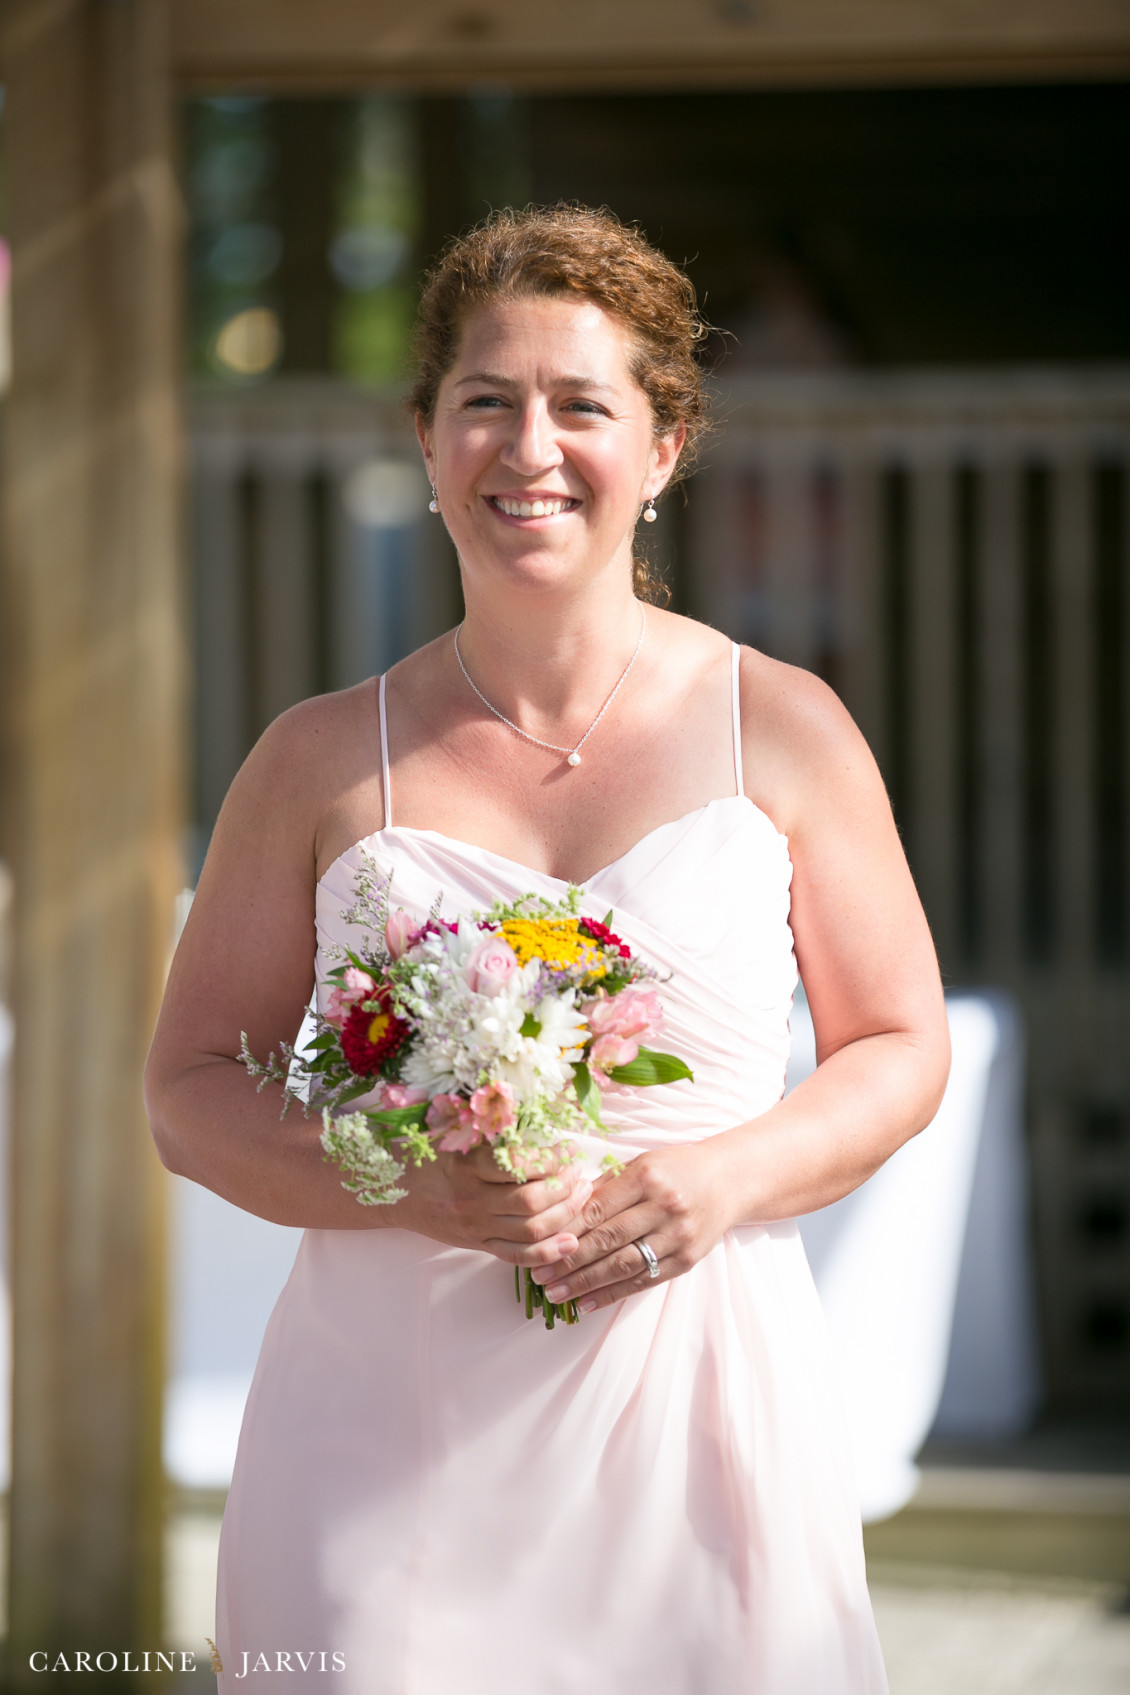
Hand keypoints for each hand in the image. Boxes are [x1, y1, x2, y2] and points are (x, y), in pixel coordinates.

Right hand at [399, 1141, 592, 1265]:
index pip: (519, 1166)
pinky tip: (571, 1241)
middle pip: (531, 1202)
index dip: (551, 1159)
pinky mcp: (478, 1245)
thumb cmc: (427, 1153)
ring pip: (531, 1231)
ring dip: (565, 1214)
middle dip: (565, 1187)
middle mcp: (471, 1201)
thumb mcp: (454, 1133)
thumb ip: (491, 1128)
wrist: (393, 1190)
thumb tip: (539, 1119)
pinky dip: (547, 1253)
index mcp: (467, 1167)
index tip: (568, 1148)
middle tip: (579, 1173)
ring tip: (581, 1195)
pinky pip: (517, 1256)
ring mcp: (475, 1227)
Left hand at [529, 1140, 735, 1313]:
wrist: (727, 1182)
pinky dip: (613, 1294)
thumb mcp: (641, 1164)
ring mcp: (678, 1235)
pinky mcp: (687, 1259)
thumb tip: (564, 1211)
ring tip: (557, 1294)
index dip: (567, 1231)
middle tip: (540, 1277)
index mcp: (646, 1177)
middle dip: (570, 1261)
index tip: (540, 1246)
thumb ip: (606, 1187)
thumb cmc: (675, 1169)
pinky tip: (588, 1303)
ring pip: (624, 1265)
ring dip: (586, 1284)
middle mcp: (664, 1206)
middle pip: (608, 1239)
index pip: (598, 1209)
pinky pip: (645, 1281)